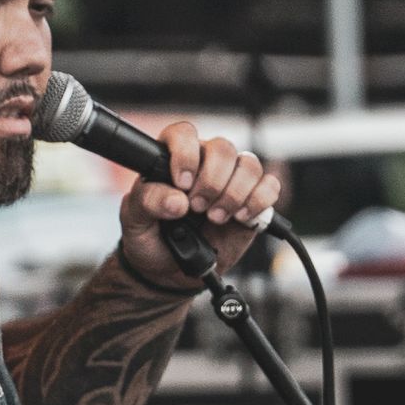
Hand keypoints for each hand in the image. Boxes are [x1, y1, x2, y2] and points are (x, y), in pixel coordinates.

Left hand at [118, 123, 281, 289]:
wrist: (168, 271)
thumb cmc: (150, 237)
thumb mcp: (134, 219)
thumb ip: (148, 202)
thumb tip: (177, 200)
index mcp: (171, 158)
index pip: (184, 134)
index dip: (185, 155)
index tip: (181, 184)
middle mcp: (205, 163)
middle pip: (223, 148)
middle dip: (212, 181)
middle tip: (197, 208)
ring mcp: (231, 180)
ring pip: (249, 165)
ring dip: (234, 194)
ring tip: (216, 218)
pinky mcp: (252, 200)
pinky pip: (269, 186)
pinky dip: (258, 201)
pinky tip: (240, 217)